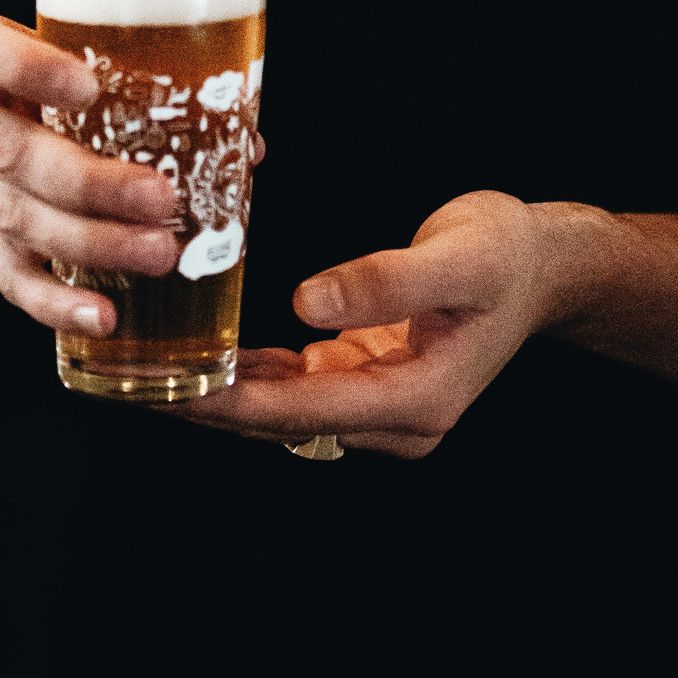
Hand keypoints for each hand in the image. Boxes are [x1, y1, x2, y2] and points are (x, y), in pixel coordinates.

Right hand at [0, 12, 181, 336]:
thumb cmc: (17, 95)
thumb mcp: (43, 60)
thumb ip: (124, 82)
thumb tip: (242, 140)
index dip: (28, 69)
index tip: (90, 85)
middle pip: (12, 154)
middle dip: (92, 183)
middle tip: (161, 198)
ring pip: (21, 222)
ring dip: (96, 242)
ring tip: (161, 253)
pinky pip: (13, 282)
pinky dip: (59, 304)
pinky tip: (104, 315)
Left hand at [188, 191, 599, 457]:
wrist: (545, 266)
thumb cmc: (506, 254)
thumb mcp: (456, 256)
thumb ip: (384, 282)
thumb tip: (308, 303)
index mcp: (419, 400)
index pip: (302, 409)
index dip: (231, 402)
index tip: (170, 389)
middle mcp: (398, 421)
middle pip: (284, 422)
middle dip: (208, 405)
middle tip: (132, 381)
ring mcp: (385, 408)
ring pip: (285, 412)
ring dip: (223, 395)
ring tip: (150, 371)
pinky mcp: (373, 384)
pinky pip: (300, 390)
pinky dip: (254, 377)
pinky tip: (209, 355)